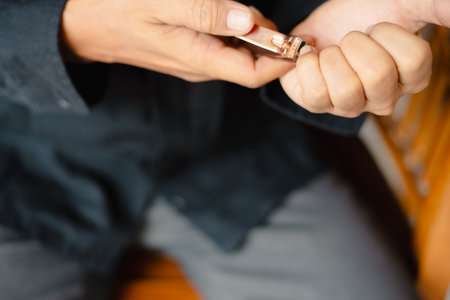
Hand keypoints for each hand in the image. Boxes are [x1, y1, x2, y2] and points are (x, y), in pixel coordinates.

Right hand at [61, 0, 291, 87]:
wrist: (88, 26)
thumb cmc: (119, 12)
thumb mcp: (162, 5)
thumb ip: (206, 12)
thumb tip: (248, 21)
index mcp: (201, 60)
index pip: (254, 73)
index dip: (281, 59)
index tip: (297, 40)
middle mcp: (203, 67)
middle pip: (251, 64)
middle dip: (270, 44)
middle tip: (272, 18)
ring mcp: (196, 62)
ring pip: (238, 55)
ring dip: (254, 37)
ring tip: (254, 15)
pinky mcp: (190, 53)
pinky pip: (223, 48)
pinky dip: (237, 34)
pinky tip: (233, 17)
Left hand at [279, 0, 433, 116]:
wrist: (325, 17)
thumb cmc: (369, 11)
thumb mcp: (409, 3)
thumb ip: (440, 9)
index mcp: (412, 77)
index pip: (414, 60)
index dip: (388, 34)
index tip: (376, 28)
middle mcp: (384, 97)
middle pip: (378, 75)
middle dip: (358, 43)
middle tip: (351, 38)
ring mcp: (350, 105)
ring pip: (346, 90)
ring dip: (334, 57)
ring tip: (333, 51)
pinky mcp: (319, 105)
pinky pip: (316, 95)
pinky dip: (309, 66)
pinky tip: (313, 57)